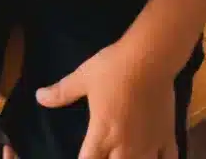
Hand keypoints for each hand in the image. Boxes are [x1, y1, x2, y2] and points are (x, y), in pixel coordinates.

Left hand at [36, 41, 177, 158]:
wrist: (150, 56)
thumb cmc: (114, 67)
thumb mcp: (83, 77)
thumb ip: (62, 92)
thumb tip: (38, 97)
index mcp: (102, 135)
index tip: (83, 157)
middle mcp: (125, 148)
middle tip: (103, 156)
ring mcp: (148, 145)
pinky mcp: (166, 137)